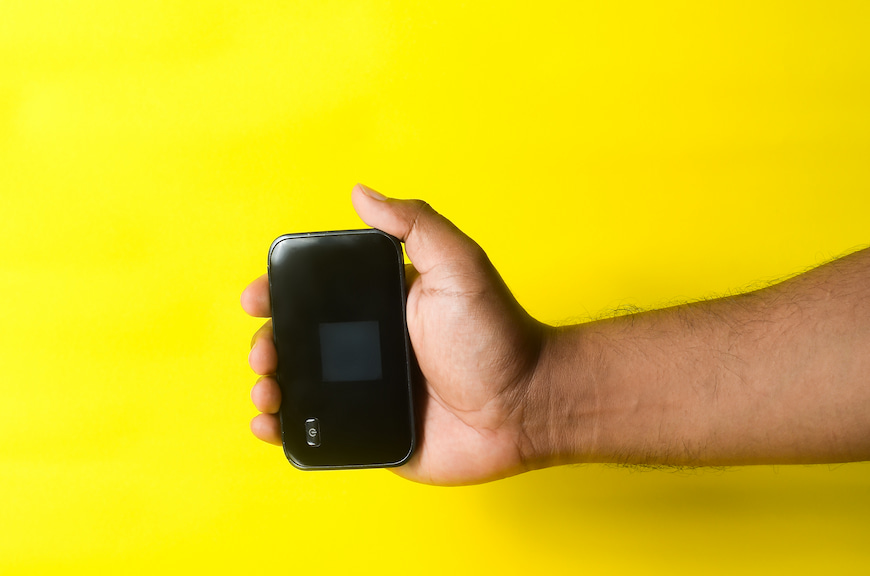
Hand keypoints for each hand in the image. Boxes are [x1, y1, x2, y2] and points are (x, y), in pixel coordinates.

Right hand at [241, 184, 551, 484]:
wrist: (525, 406)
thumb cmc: (497, 334)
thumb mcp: (458, 265)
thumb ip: (415, 224)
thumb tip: (361, 192)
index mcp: (381, 304)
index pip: (315, 294)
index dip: (279, 293)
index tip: (257, 297)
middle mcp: (370, 345)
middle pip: (298, 341)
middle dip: (267, 342)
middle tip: (266, 351)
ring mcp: (368, 391)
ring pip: (300, 386)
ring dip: (269, 385)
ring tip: (266, 390)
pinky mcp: (371, 432)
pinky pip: (318, 432)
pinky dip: (286, 430)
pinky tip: (270, 425)